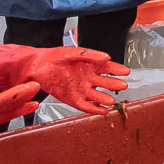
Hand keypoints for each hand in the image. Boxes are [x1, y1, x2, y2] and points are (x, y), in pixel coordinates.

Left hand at [15, 47, 130, 115]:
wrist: (37, 66)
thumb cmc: (54, 56)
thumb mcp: (74, 52)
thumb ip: (91, 55)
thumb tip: (107, 57)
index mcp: (90, 65)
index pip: (108, 68)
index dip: (117, 70)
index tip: (126, 72)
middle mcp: (88, 78)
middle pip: (105, 83)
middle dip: (114, 85)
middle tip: (123, 86)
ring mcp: (80, 89)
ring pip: (96, 96)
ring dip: (104, 99)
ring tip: (112, 101)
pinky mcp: (72, 99)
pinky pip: (85, 105)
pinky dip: (94, 109)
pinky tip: (102, 111)